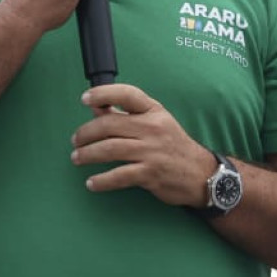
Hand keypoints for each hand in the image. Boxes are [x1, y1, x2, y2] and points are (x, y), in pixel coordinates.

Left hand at [71, 84, 217, 206]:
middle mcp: (153, 128)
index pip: (127, 94)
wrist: (200, 173)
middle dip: (86, 133)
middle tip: (76, 141)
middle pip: (110, 124)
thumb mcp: (155, 123)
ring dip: (88, 155)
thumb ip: (125, 115)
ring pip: (110, 149)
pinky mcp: (151, 173)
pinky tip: (91, 183)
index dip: (103, 93)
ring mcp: (152, 151)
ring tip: (77, 158)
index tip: (85, 98)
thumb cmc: (172, 146)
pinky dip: (101, 180)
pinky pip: (119, 176)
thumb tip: (95, 108)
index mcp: (154, 111)